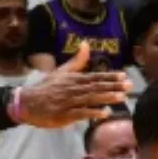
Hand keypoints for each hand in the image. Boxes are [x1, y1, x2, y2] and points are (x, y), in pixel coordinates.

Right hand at [13, 41, 129, 127]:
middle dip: (113, 86)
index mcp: (74, 78)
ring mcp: (69, 101)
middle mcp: (73, 88)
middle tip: (129, 86)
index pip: (95, 76)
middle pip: (96, 86)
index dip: (110, 76)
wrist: (28, 102)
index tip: (124, 76)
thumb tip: (86, 43)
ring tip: (121, 97)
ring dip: (106, 97)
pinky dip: (92, 113)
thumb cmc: (47, 87)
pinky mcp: (64, 114)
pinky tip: (105, 114)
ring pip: (90, 98)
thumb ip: (77, 60)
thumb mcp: (61, 71)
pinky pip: (81, 113)